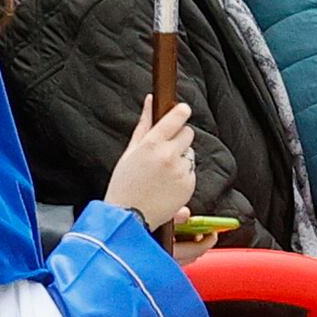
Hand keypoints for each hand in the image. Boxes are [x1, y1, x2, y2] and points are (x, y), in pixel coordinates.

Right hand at [103, 98, 196, 226]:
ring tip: (163, 171)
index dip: (181, 111)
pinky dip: (183, 175)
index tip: (182, 109)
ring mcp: (180, 171)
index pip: (176, 118)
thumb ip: (144, 123)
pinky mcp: (189, 186)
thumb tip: (150, 100)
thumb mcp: (130, 150)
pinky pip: (191, 172)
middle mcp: (169, 155)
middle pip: (188, 133)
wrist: (129, 216)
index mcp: (152, 143)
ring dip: (181, 158)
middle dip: (179, 138)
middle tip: (166, 148)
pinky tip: (168, 183)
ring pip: (190, 154)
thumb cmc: (125, 183)